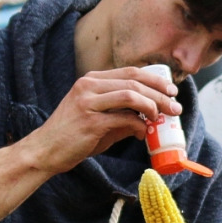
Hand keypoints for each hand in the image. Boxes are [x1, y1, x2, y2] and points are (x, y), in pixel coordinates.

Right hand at [23, 67, 182, 174]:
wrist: (46, 151)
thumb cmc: (74, 135)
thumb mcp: (100, 120)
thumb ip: (123, 116)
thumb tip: (151, 118)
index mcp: (91, 80)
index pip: (130, 72)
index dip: (155, 80)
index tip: (172, 90)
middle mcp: (88, 85)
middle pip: (134, 82)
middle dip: (160, 94)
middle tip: (175, 107)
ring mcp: (88, 102)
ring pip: (131, 95)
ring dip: (153, 106)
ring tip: (161, 118)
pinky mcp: (90, 121)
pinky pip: (124, 118)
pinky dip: (139, 125)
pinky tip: (143, 133)